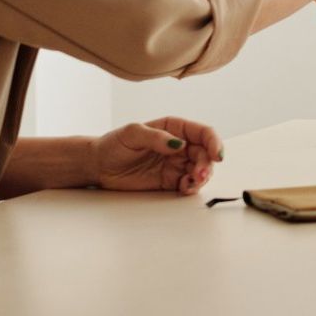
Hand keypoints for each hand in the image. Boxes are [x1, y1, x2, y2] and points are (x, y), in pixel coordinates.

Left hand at [90, 117, 224, 196]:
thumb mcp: (133, 134)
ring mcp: (175, 163)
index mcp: (174, 128)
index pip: (202, 133)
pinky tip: (185, 188)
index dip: (214, 142)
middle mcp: (179, 145)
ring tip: (192, 183)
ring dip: (202, 177)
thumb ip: (156, 137)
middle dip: (207, 164)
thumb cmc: (114, 144)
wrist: (99, 166)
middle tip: (199, 175)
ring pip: (200, 170)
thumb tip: (178, 144)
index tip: (216, 155)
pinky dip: (192, 187)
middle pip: (204, 153)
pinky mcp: (169, 180)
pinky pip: (188, 183)